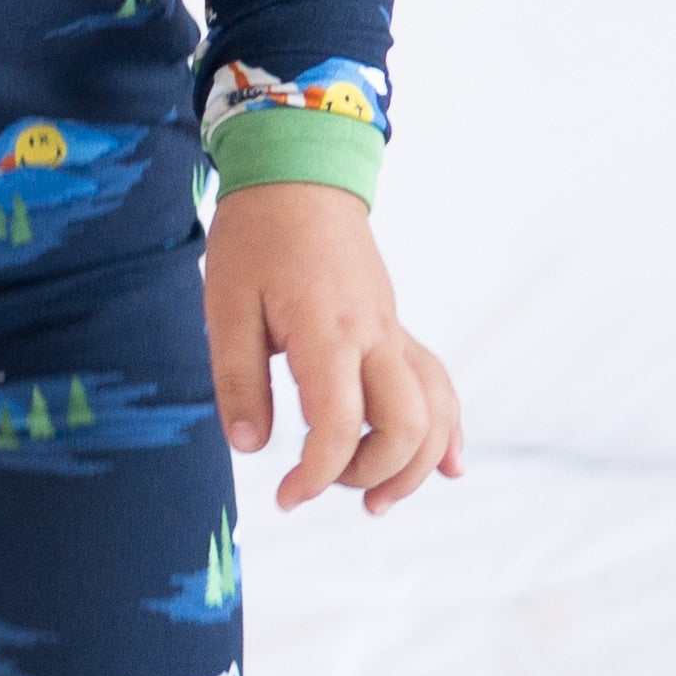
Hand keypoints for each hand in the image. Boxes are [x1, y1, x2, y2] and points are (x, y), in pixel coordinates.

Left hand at [202, 178, 461, 514]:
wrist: (299, 174)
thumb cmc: (255, 237)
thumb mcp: (225, 306)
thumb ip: (237, 380)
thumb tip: (251, 447)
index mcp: (326, 330)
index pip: (337, 424)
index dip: (315, 474)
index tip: (285, 497)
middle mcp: (373, 334)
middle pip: (406, 425)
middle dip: (373, 474)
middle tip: (325, 489)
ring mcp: (392, 330)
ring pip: (435, 409)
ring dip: (416, 464)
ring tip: (377, 501)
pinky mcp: (395, 328)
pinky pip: (437, 383)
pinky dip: (447, 429)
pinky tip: (449, 465)